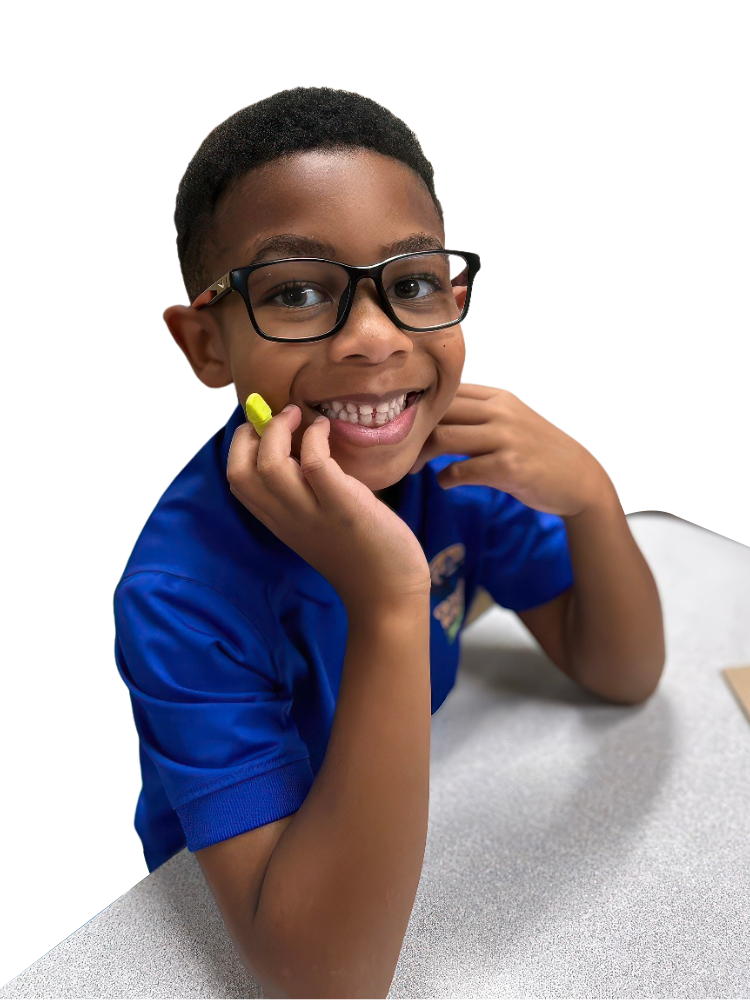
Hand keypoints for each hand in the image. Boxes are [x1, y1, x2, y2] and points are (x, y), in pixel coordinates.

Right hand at [227, 407, 431, 613]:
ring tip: (300, 416)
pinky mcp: (343, 507)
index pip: (238, 481)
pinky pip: (314, 464)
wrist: (388, 593)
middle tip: (281, 416)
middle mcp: (288, 518)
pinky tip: (326, 429)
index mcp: (279, 522)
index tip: (262, 429)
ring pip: (270, 466)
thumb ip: (305, 497)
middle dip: (251, 434)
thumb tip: (302, 450)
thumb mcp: (319, 525)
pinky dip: (315, 438)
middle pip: (241, 472)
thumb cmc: (361, 553)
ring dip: (279, 430)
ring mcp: (313, 513)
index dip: (241, 447)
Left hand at [407, 382, 614, 517]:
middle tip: (400, 450)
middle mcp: (501, 412)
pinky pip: (461, 470)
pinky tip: (445, 482)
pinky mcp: (508, 467)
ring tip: (413, 468)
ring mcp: (505, 438)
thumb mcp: (513, 420)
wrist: (581, 479)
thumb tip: (436, 416)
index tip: (403, 424)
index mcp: (499, 397)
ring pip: (444, 437)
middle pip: (440, 411)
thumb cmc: (540, 452)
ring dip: (421, 455)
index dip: (420, 406)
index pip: (448, 391)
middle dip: (413, 431)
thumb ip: (480, 414)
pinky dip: (446, 478)